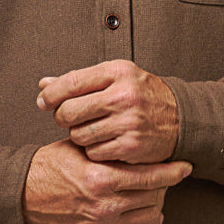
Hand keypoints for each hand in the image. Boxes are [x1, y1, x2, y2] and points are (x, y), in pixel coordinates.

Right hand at [22, 139, 190, 223]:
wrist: (24, 194)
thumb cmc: (51, 165)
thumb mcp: (79, 146)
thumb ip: (109, 142)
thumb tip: (138, 133)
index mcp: (101, 178)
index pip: (149, 176)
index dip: (172, 171)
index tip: (184, 166)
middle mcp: (105, 205)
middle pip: (154, 196)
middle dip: (165, 183)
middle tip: (166, 172)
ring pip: (150, 216)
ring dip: (158, 202)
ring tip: (155, 189)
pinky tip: (150, 214)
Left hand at [37, 59, 179, 163]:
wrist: (180, 118)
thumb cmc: (142, 95)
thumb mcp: (115, 78)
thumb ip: (80, 81)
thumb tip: (44, 85)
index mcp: (118, 72)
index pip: (71, 82)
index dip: (51, 94)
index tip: (43, 101)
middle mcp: (124, 95)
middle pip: (69, 112)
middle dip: (62, 117)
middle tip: (68, 118)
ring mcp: (128, 121)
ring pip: (78, 135)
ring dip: (79, 135)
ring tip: (92, 129)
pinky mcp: (131, 145)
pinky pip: (93, 152)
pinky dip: (94, 150)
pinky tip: (106, 141)